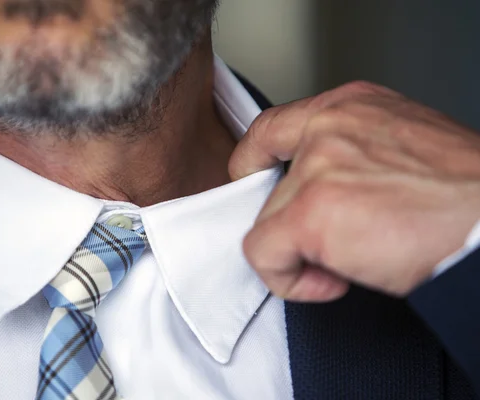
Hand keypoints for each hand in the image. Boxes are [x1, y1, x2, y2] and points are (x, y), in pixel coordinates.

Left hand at [229, 81, 479, 301]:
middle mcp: (328, 128)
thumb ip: (350, 155)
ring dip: (302, 253)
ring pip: (268, 223)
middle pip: (271, 187)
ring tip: (348, 262)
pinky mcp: (311, 213)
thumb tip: (317, 188)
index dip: (254, 160)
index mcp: (349, 107)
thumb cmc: (462, 195)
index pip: (272, 128)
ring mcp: (316, 169)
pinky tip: (331, 282)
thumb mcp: (400, 147)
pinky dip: (289, 280)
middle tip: (333, 243)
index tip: (254, 181)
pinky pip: (264, 255)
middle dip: (295, 224)